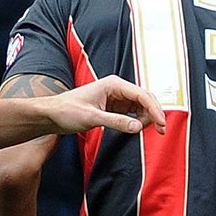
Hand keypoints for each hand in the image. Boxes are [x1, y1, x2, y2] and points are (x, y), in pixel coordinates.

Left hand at [43, 74, 166, 135]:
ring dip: (147, 117)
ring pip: (141, 105)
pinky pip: (133, 111)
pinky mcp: (114, 106)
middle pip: (145, 98)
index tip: (161, 123)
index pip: (142, 95)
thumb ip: (116, 122)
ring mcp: (116, 96)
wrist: (53, 114)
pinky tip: (138, 128)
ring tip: (145, 131)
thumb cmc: (67, 111)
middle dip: (155, 113)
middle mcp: (117, 87)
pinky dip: (139, 119)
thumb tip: (138, 127)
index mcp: (113, 84)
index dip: (154, 109)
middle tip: (162, 130)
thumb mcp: (93, 118)